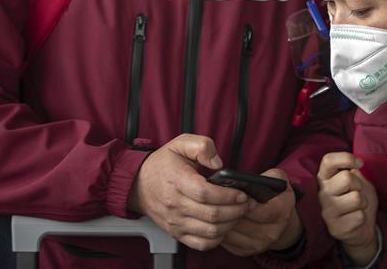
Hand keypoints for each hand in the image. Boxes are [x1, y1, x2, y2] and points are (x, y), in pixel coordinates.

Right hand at [128, 134, 250, 250]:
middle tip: (248, 203)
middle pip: (212, 215)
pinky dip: (217, 238)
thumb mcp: (180, 143)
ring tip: (239, 213)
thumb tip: (218, 163)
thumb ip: (202, 146)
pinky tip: (224, 226)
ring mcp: (175, 222)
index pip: (206, 193)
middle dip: (236, 210)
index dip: (228, 195)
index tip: (242, 193)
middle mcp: (175, 205)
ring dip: (230, 224)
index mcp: (177, 181)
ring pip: (210, 231)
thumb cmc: (162, 164)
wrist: (138, 184)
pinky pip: (201, 243)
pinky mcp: (176, 233)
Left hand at [221, 168, 301, 256]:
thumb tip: (245, 181)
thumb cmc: (276, 195)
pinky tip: (219, 219)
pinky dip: (219, 230)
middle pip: (242, 222)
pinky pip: (226, 241)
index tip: (235, 194)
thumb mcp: (278, 180)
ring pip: (231, 232)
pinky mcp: (245, 251)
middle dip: (228, 210)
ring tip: (216, 208)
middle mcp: (272, 232)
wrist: (280, 219)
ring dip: (221, 220)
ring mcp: (259, 245)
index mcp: (282, 211)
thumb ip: (267, 176)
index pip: (261, 211)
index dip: (245, 202)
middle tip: (218, 199)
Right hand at [317, 152, 378, 265]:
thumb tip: (356, 165)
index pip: (328, 161)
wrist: (362, 228)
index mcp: (325, 178)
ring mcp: (327, 211)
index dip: (346, 158)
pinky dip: (363, 217)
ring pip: (356, 198)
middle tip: (357, 192)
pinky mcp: (334, 228)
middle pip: (346, 178)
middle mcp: (322, 193)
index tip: (359, 163)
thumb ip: (355, 172)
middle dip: (359, 184)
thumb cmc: (359, 200)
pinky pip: (359, 216)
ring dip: (363, 202)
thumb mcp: (360, 182)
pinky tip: (355, 220)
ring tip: (357, 207)